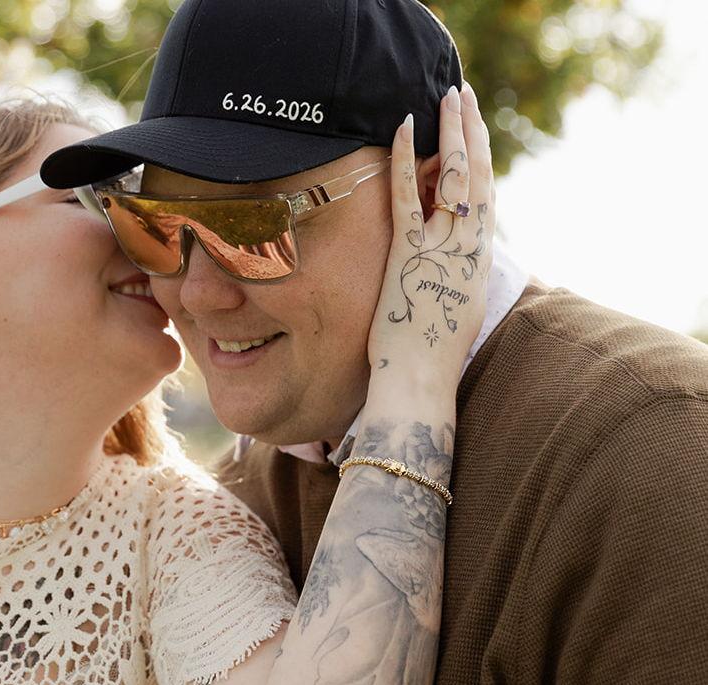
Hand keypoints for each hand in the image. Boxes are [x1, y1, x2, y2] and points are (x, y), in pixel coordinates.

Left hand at [368, 84, 495, 382]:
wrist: (420, 383)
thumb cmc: (430, 360)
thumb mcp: (453, 315)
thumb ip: (454, 282)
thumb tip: (448, 268)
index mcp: (478, 263)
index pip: (485, 200)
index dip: (481, 161)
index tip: (476, 132)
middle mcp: (467, 250)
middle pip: (476, 178)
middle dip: (472, 134)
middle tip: (464, 97)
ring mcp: (441, 250)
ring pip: (451, 178)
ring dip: (450, 133)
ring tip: (447, 98)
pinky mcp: (410, 254)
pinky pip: (408, 198)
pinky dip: (407, 161)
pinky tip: (403, 130)